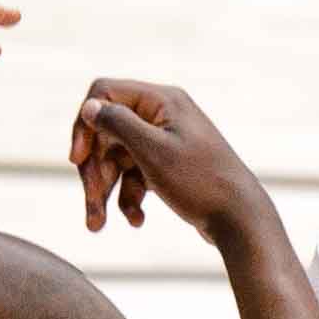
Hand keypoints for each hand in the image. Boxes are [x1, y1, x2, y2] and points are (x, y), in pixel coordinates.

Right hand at [67, 79, 267, 243]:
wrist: (240, 219)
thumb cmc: (200, 182)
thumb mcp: (153, 152)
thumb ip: (118, 124)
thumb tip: (89, 105)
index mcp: (162, 100)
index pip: (104, 93)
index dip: (85, 125)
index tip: (78, 160)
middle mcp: (163, 114)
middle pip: (107, 132)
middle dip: (94, 169)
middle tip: (91, 201)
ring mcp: (165, 140)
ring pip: (117, 159)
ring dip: (104, 191)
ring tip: (98, 224)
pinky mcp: (168, 165)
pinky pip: (134, 176)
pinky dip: (128, 198)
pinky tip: (136, 220)